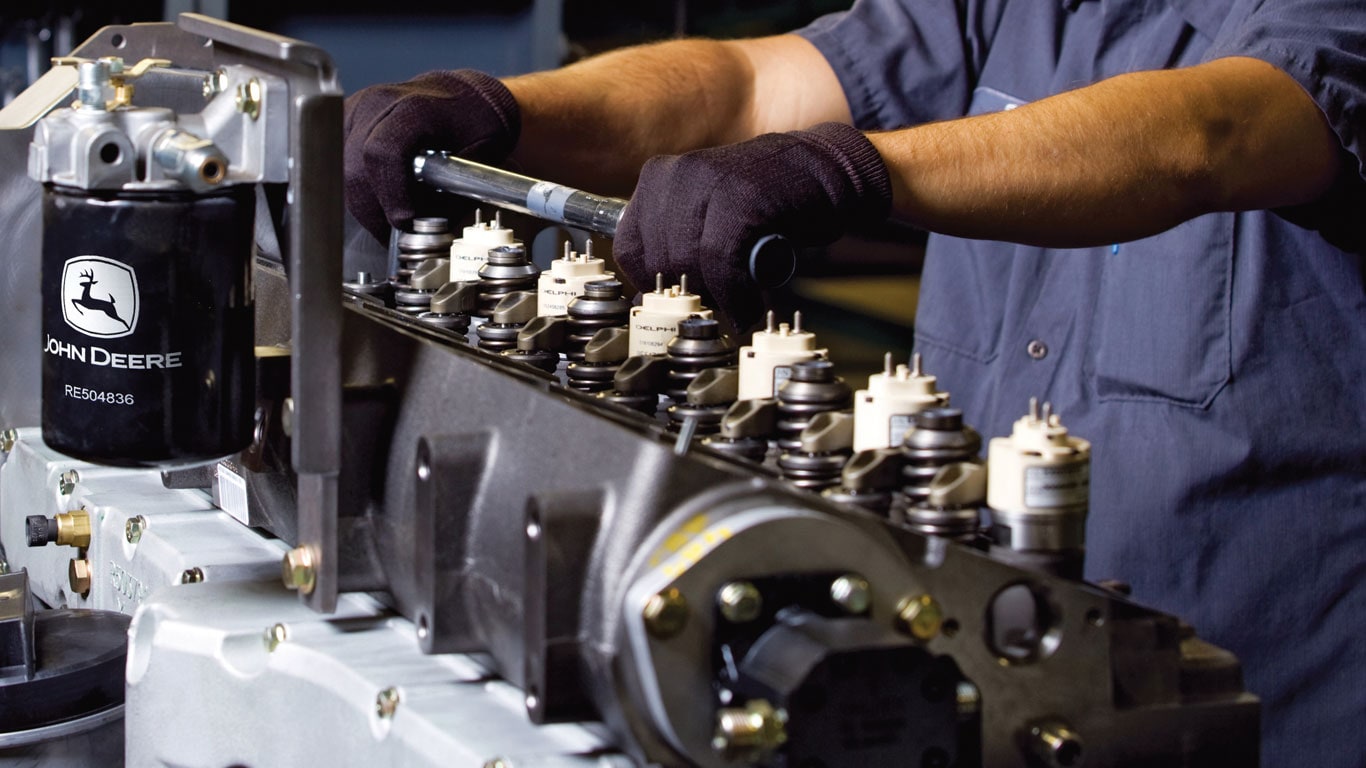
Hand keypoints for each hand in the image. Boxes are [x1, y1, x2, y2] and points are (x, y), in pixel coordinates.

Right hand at [343, 70, 520, 242]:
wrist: (465, 97)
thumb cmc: (476, 125)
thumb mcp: (480, 160)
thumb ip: (450, 196)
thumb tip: (421, 229)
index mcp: (414, 108)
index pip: (382, 154)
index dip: (391, 195)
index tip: (405, 220)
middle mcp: (378, 103)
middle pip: (355, 168)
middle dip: (374, 209)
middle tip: (395, 231)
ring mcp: (357, 108)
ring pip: (341, 170)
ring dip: (363, 200)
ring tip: (390, 213)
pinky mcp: (346, 118)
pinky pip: (338, 160)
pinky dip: (356, 184)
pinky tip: (379, 192)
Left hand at [613, 122, 891, 333]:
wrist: (826, 170)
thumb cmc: (768, 201)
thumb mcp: (710, 212)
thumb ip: (679, 241)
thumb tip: (652, 294)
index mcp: (661, 177)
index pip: (629, 246)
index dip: (652, 284)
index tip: (677, 301)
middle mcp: (678, 174)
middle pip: (661, 259)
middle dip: (690, 293)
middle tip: (717, 309)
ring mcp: (709, 180)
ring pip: (690, 261)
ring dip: (716, 298)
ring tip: (737, 312)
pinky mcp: (743, 196)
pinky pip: (724, 260)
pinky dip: (737, 293)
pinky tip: (750, 306)